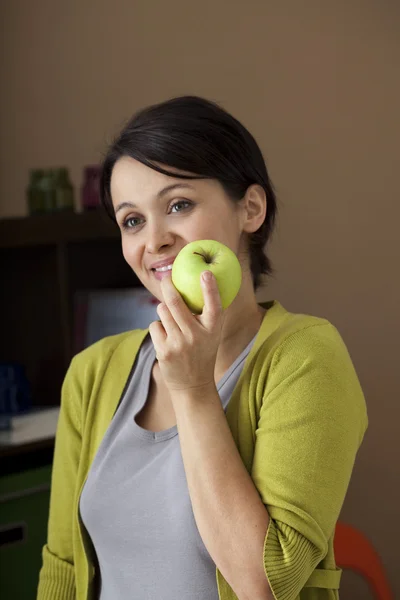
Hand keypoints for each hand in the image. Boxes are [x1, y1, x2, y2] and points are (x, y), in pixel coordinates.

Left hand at [148, 271, 224, 394]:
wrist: (193, 385)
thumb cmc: (202, 352)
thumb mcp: (211, 334)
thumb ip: (204, 315)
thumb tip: (197, 284)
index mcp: (212, 329)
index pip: (214, 305)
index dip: (210, 288)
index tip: (205, 273)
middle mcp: (197, 335)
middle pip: (175, 301)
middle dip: (168, 286)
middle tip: (165, 278)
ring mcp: (179, 343)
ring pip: (162, 311)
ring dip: (163, 311)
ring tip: (171, 322)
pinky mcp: (164, 350)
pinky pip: (154, 325)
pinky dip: (158, 328)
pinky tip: (166, 338)